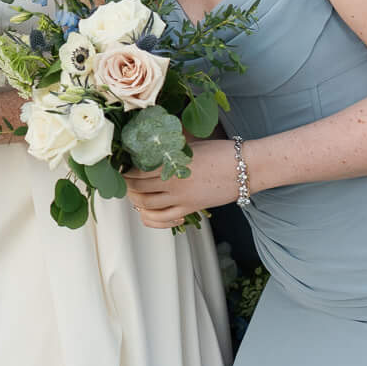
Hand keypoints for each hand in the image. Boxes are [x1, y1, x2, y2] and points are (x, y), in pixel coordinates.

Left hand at [123, 159, 238, 230]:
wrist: (245, 168)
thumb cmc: (221, 152)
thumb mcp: (190, 146)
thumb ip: (168, 151)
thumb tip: (149, 148)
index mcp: (171, 164)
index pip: (136, 172)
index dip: (124, 171)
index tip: (121, 167)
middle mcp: (173, 184)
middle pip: (137, 190)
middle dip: (127, 186)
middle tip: (125, 180)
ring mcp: (181, 199)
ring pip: (146, 206)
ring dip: (136, 201)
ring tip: (135, 194)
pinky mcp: (190, 209)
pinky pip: (163, 220)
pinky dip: (152, 218)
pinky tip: (151, 212)